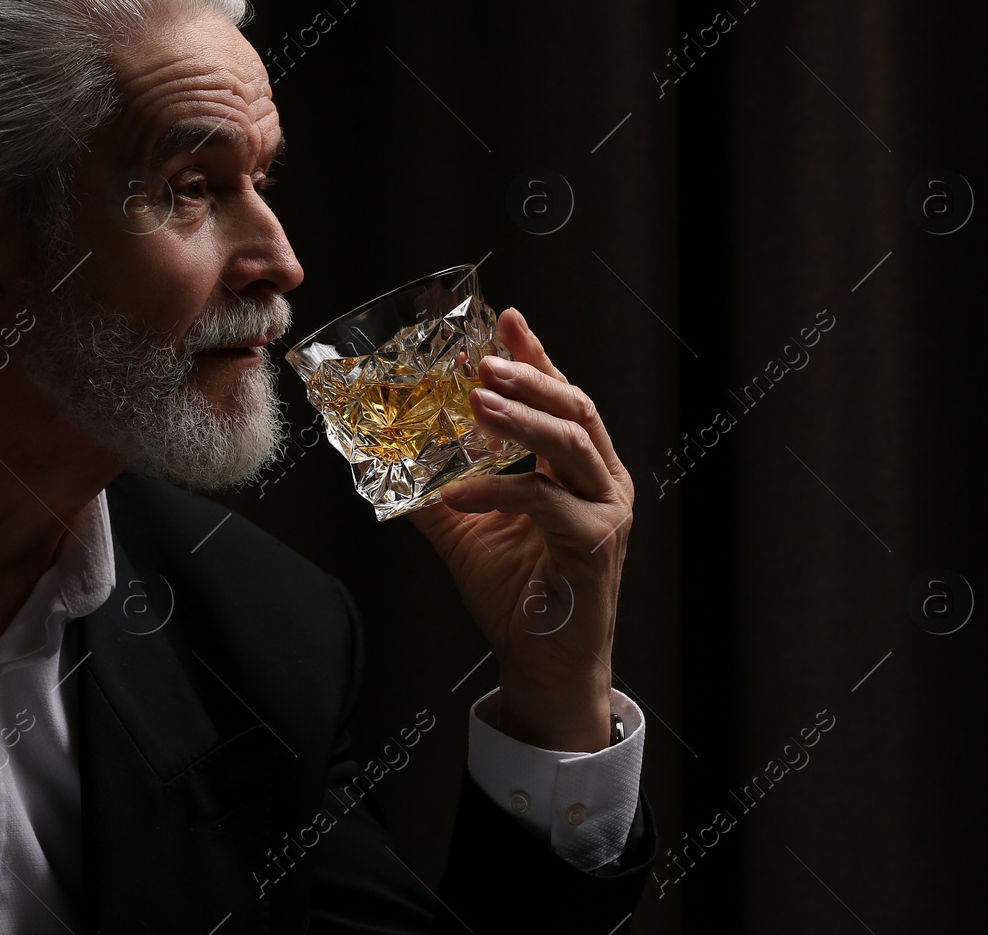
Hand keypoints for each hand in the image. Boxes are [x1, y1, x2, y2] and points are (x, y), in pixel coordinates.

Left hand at [404, 307, 633, 752]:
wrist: (544, 666)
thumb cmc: (517, 597)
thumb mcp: (467, 533)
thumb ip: (437, 492)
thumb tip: (382, 461)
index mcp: (580, 470)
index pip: (561, 398)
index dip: (536, 357)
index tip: (507, 320)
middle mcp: (602, 481)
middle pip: (576, 408)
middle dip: (530, 376)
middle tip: (484, 361)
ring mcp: (606, 511)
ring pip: (571, 443)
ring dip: (521, 417)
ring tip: (477, 400)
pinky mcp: (595, 544)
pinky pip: (544, 501)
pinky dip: (497, 490)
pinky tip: (458, 491)